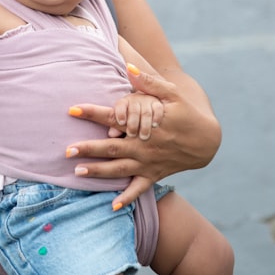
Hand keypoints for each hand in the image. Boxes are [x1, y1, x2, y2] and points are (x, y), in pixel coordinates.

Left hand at [66, 64, 220, 208]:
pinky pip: (139, 190)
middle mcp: (143, 146)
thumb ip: (149, 82)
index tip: (72, 110)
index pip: (113, 117)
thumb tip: (129, 66)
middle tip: (67, 150)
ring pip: (119, 169)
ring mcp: (148, 163)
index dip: (92, 113)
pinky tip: (112, 207)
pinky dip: (126, 199)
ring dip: (99, 171)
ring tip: (78, 172)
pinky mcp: (154, 174)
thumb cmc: (187, 112)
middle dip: (89, 148)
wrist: (207, 140)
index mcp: (145, 125)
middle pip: (111, 147)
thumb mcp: (172, 93)